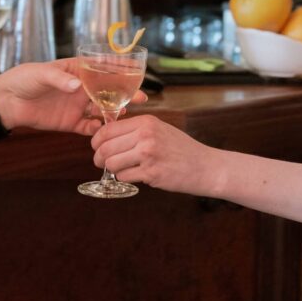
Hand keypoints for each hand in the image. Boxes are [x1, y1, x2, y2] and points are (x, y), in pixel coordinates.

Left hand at [0, 59, 146, 136]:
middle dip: (124, 93)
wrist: (7, 102)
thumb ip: (60, 79)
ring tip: (127, 114)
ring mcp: (76, 105)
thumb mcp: (40, 74)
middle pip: (107, 90)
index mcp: (75, 70)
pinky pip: (88, 127)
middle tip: (141, 97)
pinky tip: (106, 130)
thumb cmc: (23, 79)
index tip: (137, 71)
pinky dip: (98, 129)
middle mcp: (80, 87)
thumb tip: (77, 85)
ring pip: (102, 109)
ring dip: (115, 112)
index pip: (102, 67)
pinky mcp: (70, 122)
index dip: (120, 68)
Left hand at [90, 115, 216, 195]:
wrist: (205, 166)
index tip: (96, 147)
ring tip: (120, 170)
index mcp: (146, 122)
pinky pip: (124, 177)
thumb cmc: (181, 148)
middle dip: (98, 158)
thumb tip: (107, 135)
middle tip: (100, 162)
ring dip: (111, 169)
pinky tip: (134, 175)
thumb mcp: (160, 129)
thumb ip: (136, 130)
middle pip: (106, 148)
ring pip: (111, 164)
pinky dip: (125, 178)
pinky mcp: (151, 174)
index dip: (97, 140)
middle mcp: (146, 136)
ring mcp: (148, 155)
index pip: (108, 129)